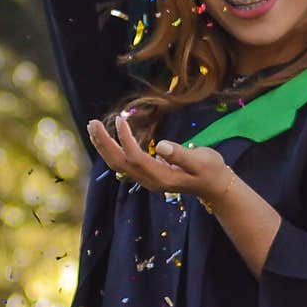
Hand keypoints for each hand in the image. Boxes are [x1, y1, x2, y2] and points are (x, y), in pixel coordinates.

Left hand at [87, 114, 230, 202]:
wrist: (214, 186)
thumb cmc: (211, 170)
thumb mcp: (202, 161)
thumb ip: (182, 155)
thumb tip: (161, 146)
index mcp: (162, 177)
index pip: (136, 158)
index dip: (125, 139)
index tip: (120, 119)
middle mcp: (150, 181)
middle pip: (119, 163)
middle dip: (104, 143)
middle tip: (92, 122)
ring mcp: (147, 180)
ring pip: (118, 164)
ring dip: (103, 146)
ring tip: (93, 127)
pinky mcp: (147, 175)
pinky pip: (123, 163)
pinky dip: (111, 150)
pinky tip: (106, 139)